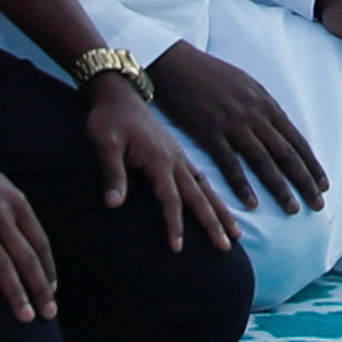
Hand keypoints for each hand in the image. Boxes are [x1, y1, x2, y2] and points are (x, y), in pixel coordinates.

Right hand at [0, 127, 60, 318]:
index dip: (48, 269)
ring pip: (3, 266)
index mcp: (15, 201)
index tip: (52, 291)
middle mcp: (1, 214)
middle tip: (49, 315)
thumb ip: (10, 207)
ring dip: (16, 294)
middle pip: (27, 258)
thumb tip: (20, 232)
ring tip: (25, 318)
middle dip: (41, 289)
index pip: (40, 242)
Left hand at [82, 75, 237, 252]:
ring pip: (205, 188)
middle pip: (198, 197)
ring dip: (220, 211)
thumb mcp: (105, 143)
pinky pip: (200, 178)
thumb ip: (112, 173)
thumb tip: (113, 205)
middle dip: (213, 223)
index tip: (178, 249)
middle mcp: (175, 160)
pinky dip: (212, 195)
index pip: (170, 199)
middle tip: (227, 247)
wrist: (118, 92)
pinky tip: (218, 205)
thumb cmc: (108, 118)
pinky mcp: (177, 154)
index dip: (174, 225)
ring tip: (235, 233)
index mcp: (159, 159)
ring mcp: (178, 157)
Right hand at [150, 39, 322, 212]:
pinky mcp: (210, 133)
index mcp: (266, 104)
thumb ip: (263, 107)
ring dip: (280, 188)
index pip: (296, 140)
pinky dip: (242, 185)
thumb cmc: (212, 74)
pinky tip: (252, 203)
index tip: (324, 184)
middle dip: (305, 181)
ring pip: (263, 161)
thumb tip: (278, 127)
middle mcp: (255, 116)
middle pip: (286, 154)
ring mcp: (233, 125)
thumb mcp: (247, 84)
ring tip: (293, 209)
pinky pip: (230, 163)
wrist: (178, 65)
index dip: (312, 164)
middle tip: (319, 204)